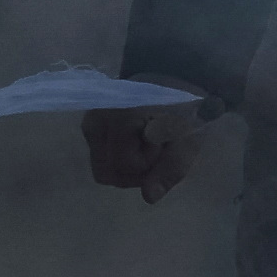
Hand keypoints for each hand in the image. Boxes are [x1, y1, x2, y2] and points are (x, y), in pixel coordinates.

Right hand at [83, 103, 210, 200]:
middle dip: (133, 173)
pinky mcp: (89, 126)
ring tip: (144, 147)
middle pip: (106, 173)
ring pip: (101, 170)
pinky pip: (100, 159)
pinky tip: (133, 144)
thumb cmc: (183, 109)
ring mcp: (90, 121)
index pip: (126, 165)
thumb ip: (171, 169)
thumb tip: (148, 197)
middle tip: (155, 151)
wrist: (170, 78)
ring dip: (125, 168)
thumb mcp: (188, 140)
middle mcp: (98, 117)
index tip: (163, 142)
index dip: (149, 162)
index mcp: (122, 115)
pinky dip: (117, 159)